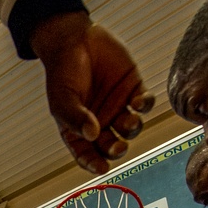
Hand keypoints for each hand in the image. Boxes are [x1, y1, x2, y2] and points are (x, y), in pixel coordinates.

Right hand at [32, 12, 153, 173]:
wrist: (74, 39)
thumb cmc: (62, 72)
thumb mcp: (62, 98)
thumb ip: (75, 118)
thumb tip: (92, 135)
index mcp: (79, 130)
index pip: (87, 154)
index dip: (94, 163)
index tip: (101, 167)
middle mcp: (100, 122)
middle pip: (112, 145)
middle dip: (116, 149)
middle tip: (118, 147)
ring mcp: (118, 106)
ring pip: (131, 127)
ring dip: (132, 128)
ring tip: (128, 120)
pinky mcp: (133, 89)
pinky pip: (144, 104)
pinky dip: (144, 105)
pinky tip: (139, 102)